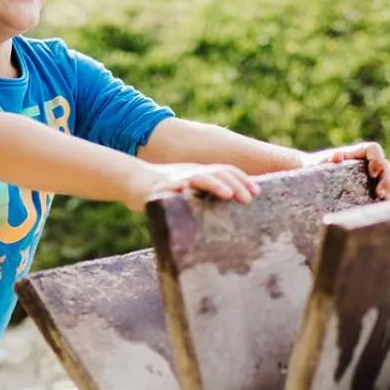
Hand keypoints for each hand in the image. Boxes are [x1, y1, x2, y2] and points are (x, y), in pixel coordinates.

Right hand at [124, 162, 260, 211]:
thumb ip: (205, 199)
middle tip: (248, 198)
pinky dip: (179, 188)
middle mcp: (193, 173)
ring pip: (199, 177)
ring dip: (214, 184)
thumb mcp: (189, 193)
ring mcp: (177, 179)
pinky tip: (186, 192)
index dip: (242, 180)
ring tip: (227, 194)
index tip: (256, 193)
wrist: (133, 180)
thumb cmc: (165, 191)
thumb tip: (227, 218)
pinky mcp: (160, 187)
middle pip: (218, 173)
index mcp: (202, 174)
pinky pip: (171, 187)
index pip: (227, 171)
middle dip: (235, 184)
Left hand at [305, 141, 389, 199]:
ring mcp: (368, 175)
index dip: (377, 159)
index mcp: (355, 153)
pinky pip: (383, 190)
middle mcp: (365, 162)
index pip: (373, 149)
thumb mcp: (317, 164)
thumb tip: (337, 156)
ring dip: (389, 187)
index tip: (372, 173)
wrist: (308, 176)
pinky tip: (381, 204)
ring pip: (388, 177)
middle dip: (387, 178)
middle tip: (380, 193)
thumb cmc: (313, 168)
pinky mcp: (368, 188)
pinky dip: (385, 196)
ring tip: (383, 199)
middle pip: (385, 165)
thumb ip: (326, 160)